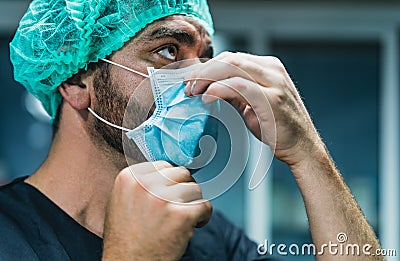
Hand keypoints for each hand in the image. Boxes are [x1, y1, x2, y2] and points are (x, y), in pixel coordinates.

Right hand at [102, 161, 211, 260]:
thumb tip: (167, 173)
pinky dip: (203, 216)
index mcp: (129, 178)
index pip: (163, 165)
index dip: (169, 181)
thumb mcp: (123, 201)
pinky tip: (192, 225)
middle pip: (181, 173)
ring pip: (195, 189)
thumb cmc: (126, 239)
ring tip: (180, 219)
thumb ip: (142, 184)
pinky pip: (205, 206)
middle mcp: (145, 184)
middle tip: (177, 207)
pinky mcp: (181, 215)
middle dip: (183, 190)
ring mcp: (164, 199)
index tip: (169, 193)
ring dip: (192, 204)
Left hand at [185, 52, 323, 167]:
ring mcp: (274, 83)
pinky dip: (219, 90)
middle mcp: (272, 70)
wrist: (303, 146)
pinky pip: (239, 86)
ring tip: (193, 91)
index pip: (231, 57)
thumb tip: (208, 87)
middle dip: (203, 71)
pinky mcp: (272, 99)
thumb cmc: (278, 126)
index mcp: (268, 67)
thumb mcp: (254, 103)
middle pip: (229, 59)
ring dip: (207, 78)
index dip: (207, 66)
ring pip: (232, 67)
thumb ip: (235, 92)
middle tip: (187, 84)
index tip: (191, 79)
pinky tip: (207, 98)